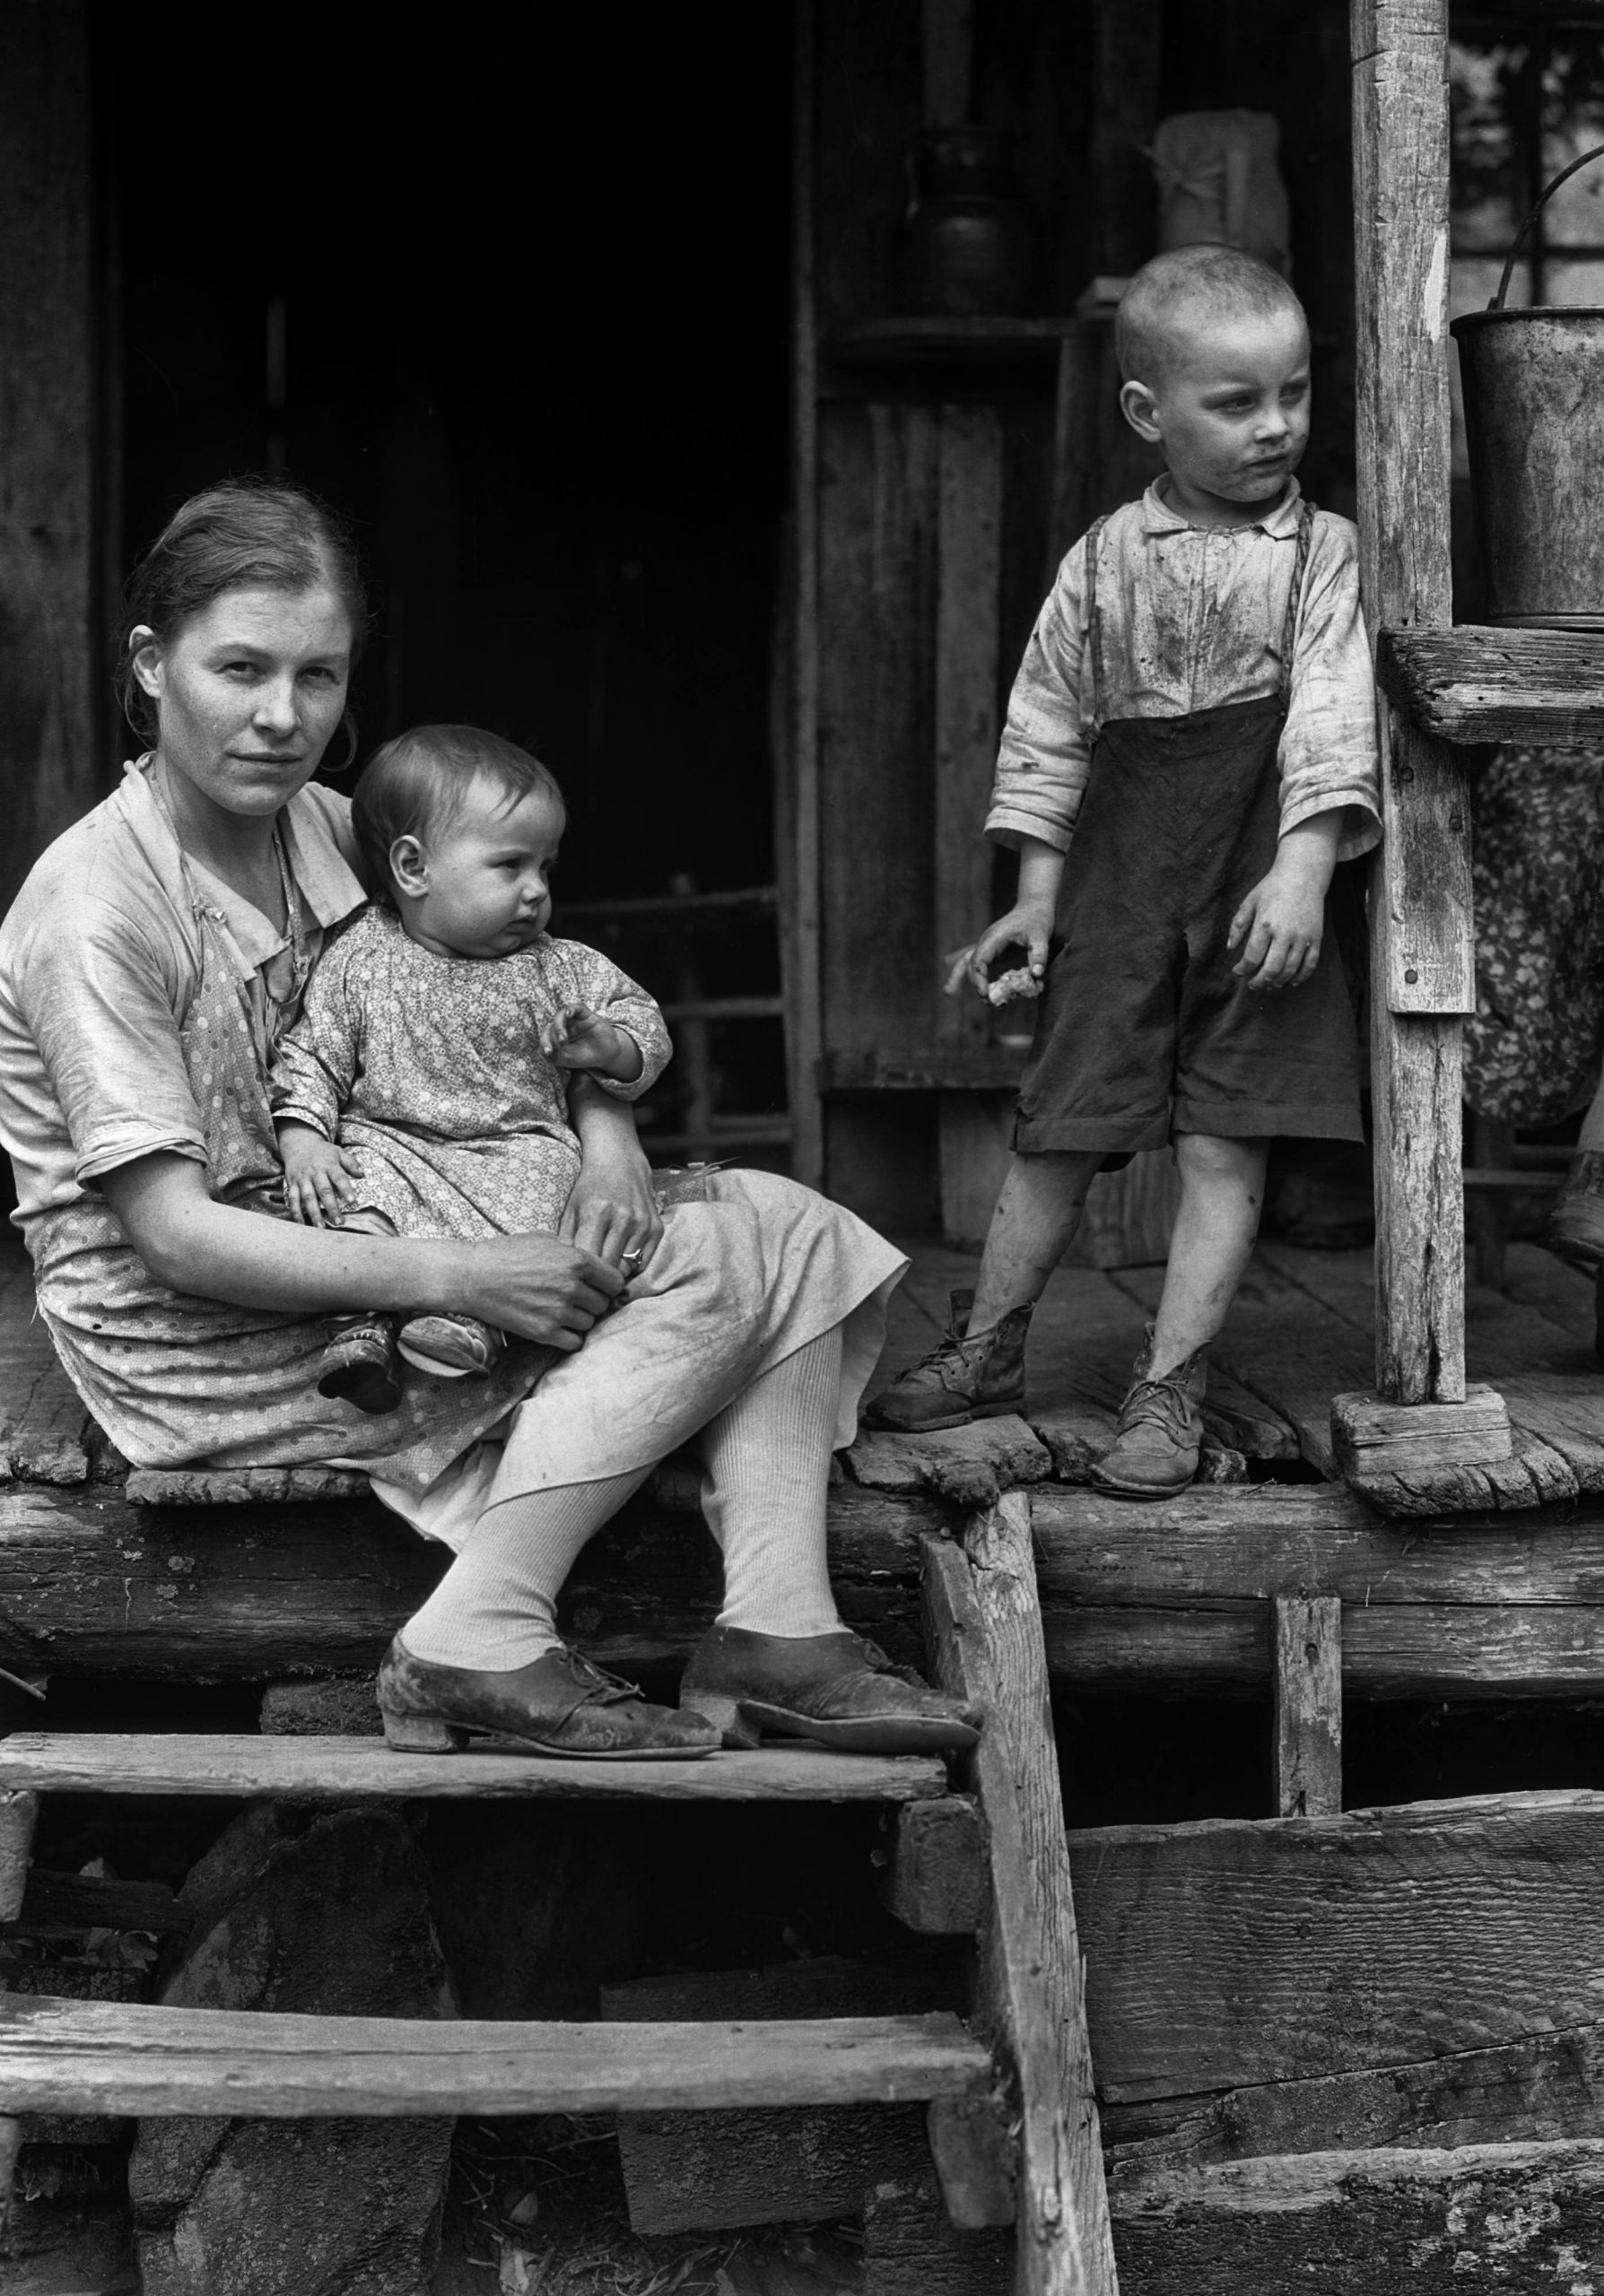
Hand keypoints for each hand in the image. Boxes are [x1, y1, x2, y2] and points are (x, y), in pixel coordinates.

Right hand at [278, 1123, 362, 1227]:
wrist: (299, 1143)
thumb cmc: (323, 1152)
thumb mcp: (338, 1152)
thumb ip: (351, 1163)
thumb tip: (362, 1174)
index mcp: (329, 1165)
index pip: (339, 1178)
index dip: (345, 1189)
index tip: (352, 1201)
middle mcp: (315, 1172)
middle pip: (324, 1191)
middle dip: (331, 1207)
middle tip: (339, 1222)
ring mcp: (302, 1179)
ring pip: (308, 1198)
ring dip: (314, 1213)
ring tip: (320, 1228)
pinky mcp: (292, 1184)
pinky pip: (293, 1199)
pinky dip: (296, 1212)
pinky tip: (302, 1224)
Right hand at [455, 1230, 624, 1350]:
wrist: (472, 1277)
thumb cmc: (506, 1253)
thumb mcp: (545, 1239)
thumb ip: (573, 1252)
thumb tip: (594, 1263)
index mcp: (577, 1261)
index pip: (615, 1281)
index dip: (607, 1284)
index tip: (598, 1286)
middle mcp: (572, 1287)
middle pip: (603, 1304)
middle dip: (592, 1301)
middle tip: (574, 1298)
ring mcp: (558, 1312)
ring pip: (589, 1323)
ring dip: (578, 1318)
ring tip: (559, 1310)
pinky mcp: (543, 1332)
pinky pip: (574, 1342)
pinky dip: (568, 1337)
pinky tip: (556, 1326)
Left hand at [540, 1004, 641, 1081]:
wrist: (607, 1053)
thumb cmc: (586, 1056)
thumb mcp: (570, 1060)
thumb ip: (557, 1056)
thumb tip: (547, 1050)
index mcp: (556, 1039)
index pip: (545, 1038)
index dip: (544, 1044)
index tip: (548, 1052)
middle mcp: (562, 1028)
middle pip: (551, 1027)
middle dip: (553, 1037)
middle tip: (560, 1044)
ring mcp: (573, 1020)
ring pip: (560, 1017)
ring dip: (559, 1026)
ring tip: (563, 1038)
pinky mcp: (584, 1014)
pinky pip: (575, 1008)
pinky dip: (571, 1009)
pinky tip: (569, 1014)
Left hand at [560, 1097, 664, 1275]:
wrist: (620, 1161)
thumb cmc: (590, 1187)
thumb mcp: (571, 1208)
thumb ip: (566, 1240)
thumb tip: (562, 1271)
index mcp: (597, 1213)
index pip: (590, 1260)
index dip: (581, 1276)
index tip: (575, 1282)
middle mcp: (624, 1218)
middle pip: (609, 1268)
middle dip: (597, 1279)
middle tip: (588, 1284)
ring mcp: (643, 1223)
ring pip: (628, 1268)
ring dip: (615, 1274)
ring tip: (603, 1273)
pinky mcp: (657, 1227)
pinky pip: (644, 1262)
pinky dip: (631, 1266)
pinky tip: (619, 1259)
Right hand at [943, 897, 1056, 999]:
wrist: (1034, 906)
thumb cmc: (1038, 920)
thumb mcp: (1042, 937)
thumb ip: (1039, 955)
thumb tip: (1036, 974)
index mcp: (993, 938)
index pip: (979, 961)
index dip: (979, 979)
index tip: (985, 995)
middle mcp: (985, 942)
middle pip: (970, 964)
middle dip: (975, 984)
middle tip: (987, 1002)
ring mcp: (986, 945)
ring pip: (966, 961)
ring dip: (958, 977)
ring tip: (948, 993)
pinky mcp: (991, 950)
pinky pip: (975, 962)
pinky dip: (968, 973)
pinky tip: (956, 981)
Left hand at [1227, 864, 1324, 990]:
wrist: (1303, 875)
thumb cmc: (1273, 887)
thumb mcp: (1250, 901)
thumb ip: (1238, 925)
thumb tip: (1230, 947)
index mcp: (1265, 925)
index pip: (1252, 957)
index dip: (1243, 969)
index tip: (1238, 971)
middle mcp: (1284, 933)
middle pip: (1271, 969)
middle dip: (1260, 981)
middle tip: (1253, 984)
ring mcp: (1302, 937)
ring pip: (1290, 970)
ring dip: (1278, 982)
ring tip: (1270, 984)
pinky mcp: (1316, 937)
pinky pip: (1310, 964)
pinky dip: (1301, 976)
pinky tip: (1292, 981)